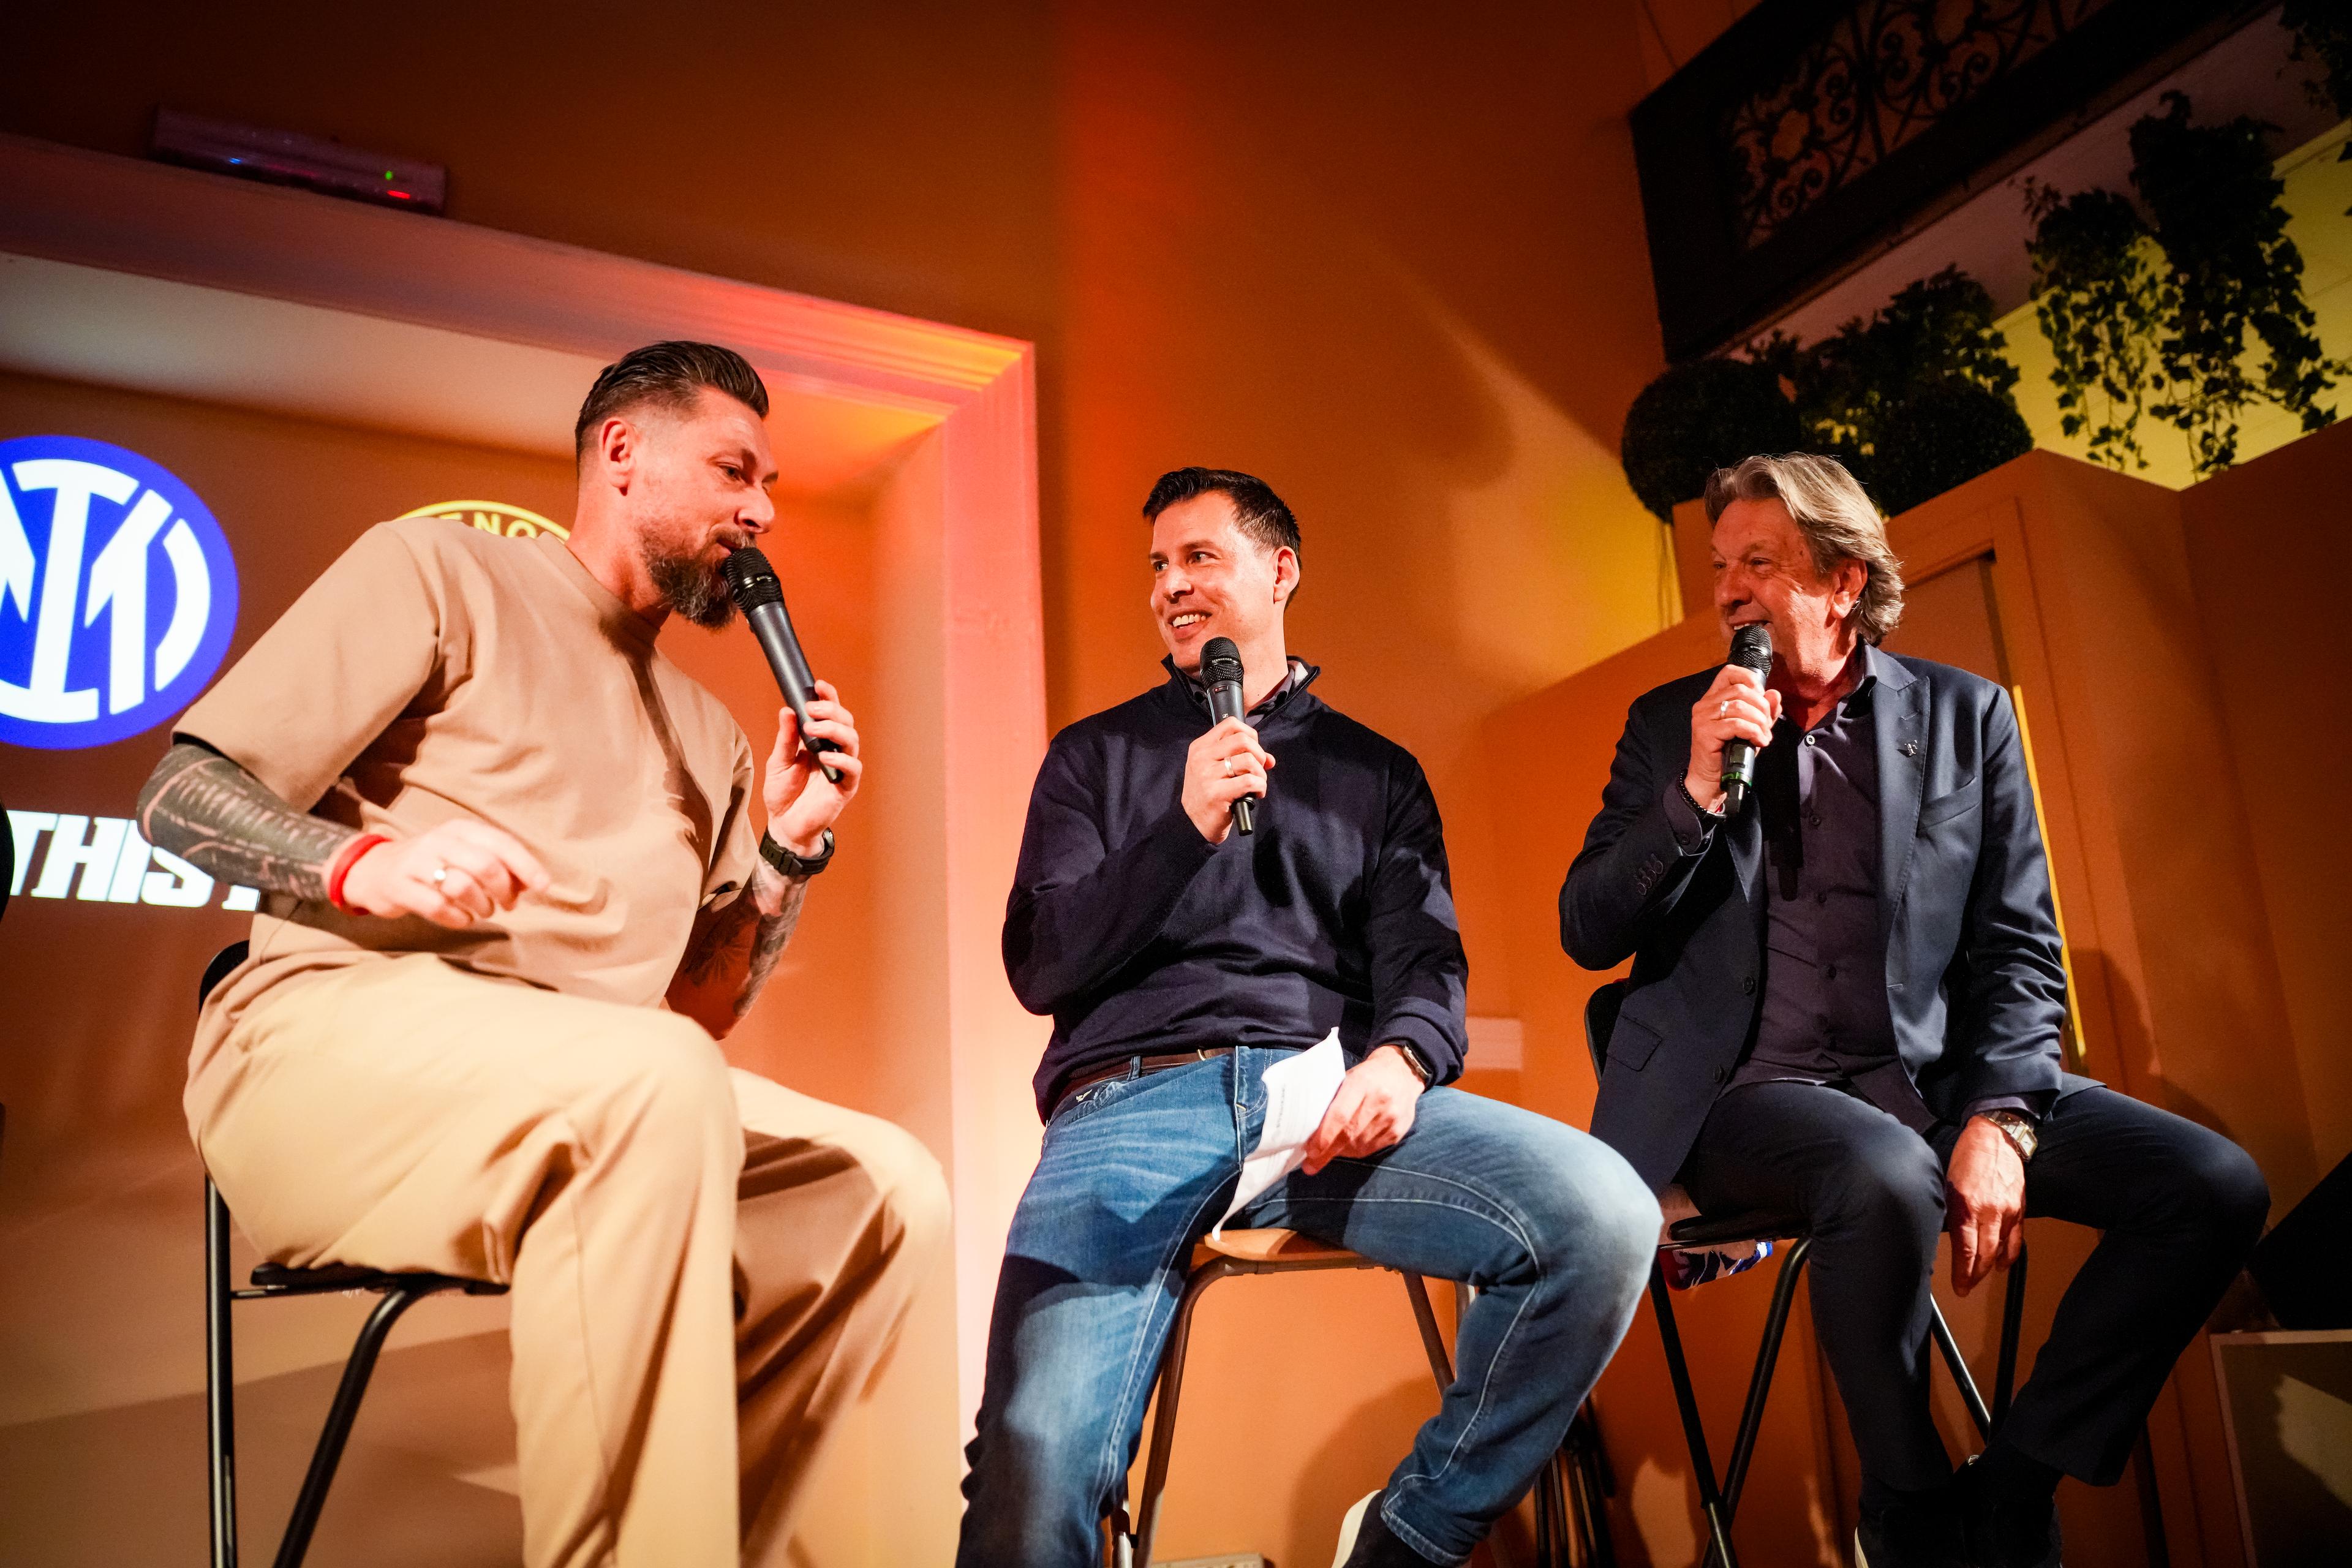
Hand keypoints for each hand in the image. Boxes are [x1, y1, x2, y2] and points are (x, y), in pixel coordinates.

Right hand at [338, 819, 550, 928]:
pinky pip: (439, 907)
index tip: (545, 887)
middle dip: (504, 890)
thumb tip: (534, 882)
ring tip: (483, 911)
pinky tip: (462, 918)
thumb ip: (499, 864)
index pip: (502, 843)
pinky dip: (459, 918)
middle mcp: (439, 840)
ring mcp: (417, 863)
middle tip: (508, 905)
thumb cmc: (433, 865)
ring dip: (482, 906)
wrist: (375, 870)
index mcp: (461, 829)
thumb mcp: (464, 855)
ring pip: (462, 886)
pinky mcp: (400, 887)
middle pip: (486, 865)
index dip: (527, 866)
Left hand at [767, 682, 863, 854]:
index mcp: (820, 741)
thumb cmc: (783, 793)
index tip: (817, 685)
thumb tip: (787, 710)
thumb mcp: (778, 761)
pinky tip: (825, 757)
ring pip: (852, 741)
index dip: (828, 697)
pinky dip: (841, 760)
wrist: (784, 824)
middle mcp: (834, 751)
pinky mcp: (846, 787)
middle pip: (846, 722)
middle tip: (811, 710)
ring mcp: (842, 768)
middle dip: (831, 711)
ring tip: (814, 729)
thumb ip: (786, 738)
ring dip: (835, 730)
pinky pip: (853, 768)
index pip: (831, 713)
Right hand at [1181, 715, 1274, 843]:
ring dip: (1261, 774)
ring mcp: (1207, 775)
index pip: (1231, 724)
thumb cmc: (1208, 795)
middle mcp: (1201, 758)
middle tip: (1258, 770)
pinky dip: (1260, 787)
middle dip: (1259, 754)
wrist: (1194, 825)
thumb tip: (1269, 759)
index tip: (1253, 751)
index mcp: (1200, 747)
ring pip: (1249, 760)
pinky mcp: (1216, 793)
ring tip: (1256, 784)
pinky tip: (1255, 794)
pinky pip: (1250, 781)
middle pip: (1243, 740)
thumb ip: (1241, 757)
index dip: (1250, 735)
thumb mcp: (1217, 770)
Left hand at [1301, 1045, 1425, 1174]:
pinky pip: (1371, 1149)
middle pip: (1349, 1134)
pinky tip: (1347, 1148)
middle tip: (1310, 1165)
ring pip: (1359, 1145)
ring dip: (1341, 1152)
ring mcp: (1391, 1118)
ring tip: (1328, 1152)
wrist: (1403, 1071)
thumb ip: (1333, 1099)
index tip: (1310, 1151)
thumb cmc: (1368, 1075)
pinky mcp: (1398, 1131)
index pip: (1340, 1115)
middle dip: (1327, 1152)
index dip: (1324, 1136)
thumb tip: (1311, 1129)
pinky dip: (1355, 1151)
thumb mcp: (1348, 1077)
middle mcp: (1379, 1101)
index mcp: (1361, 1083)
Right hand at [1686, 661, 1780, 809]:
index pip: (1729, 672)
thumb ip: (1764, 712)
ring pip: (1740, 707)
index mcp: (1713, 698)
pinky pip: (1736, 724)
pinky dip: (1753, 732)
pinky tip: (1759, 742)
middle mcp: (1704, 704)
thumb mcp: (1751, 729)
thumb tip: (1775, 694)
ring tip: (1764, 736)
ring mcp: (1702, 718)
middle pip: (1740, 690)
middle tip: (1767, 725)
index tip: (1762, 697)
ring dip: (1759, 722)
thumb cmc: (1729, 753)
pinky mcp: (1705, 732)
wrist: (1711, 779)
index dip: (1749, 679)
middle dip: (1761, 707)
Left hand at [1944, 1116, 2026, 1295]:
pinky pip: (2016, 1238)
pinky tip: (2003, 1264)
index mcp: (1966, 1205)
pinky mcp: (2020, 1208)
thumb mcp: (1947, 1183)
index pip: (1965, 1249)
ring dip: (1991, 1267)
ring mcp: (2007, 1211)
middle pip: (1984, 1254)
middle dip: (1975, 1275)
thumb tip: (1945, 1232)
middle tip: (1967, 1287)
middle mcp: (1988, 1211)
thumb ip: (1948, 1210)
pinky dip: (2010, 1254)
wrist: (1995, 1137)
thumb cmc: (1967, 1156)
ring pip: (2000, 1249)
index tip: (1959, 1286)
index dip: (1962, 1272)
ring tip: (1981, 1278)